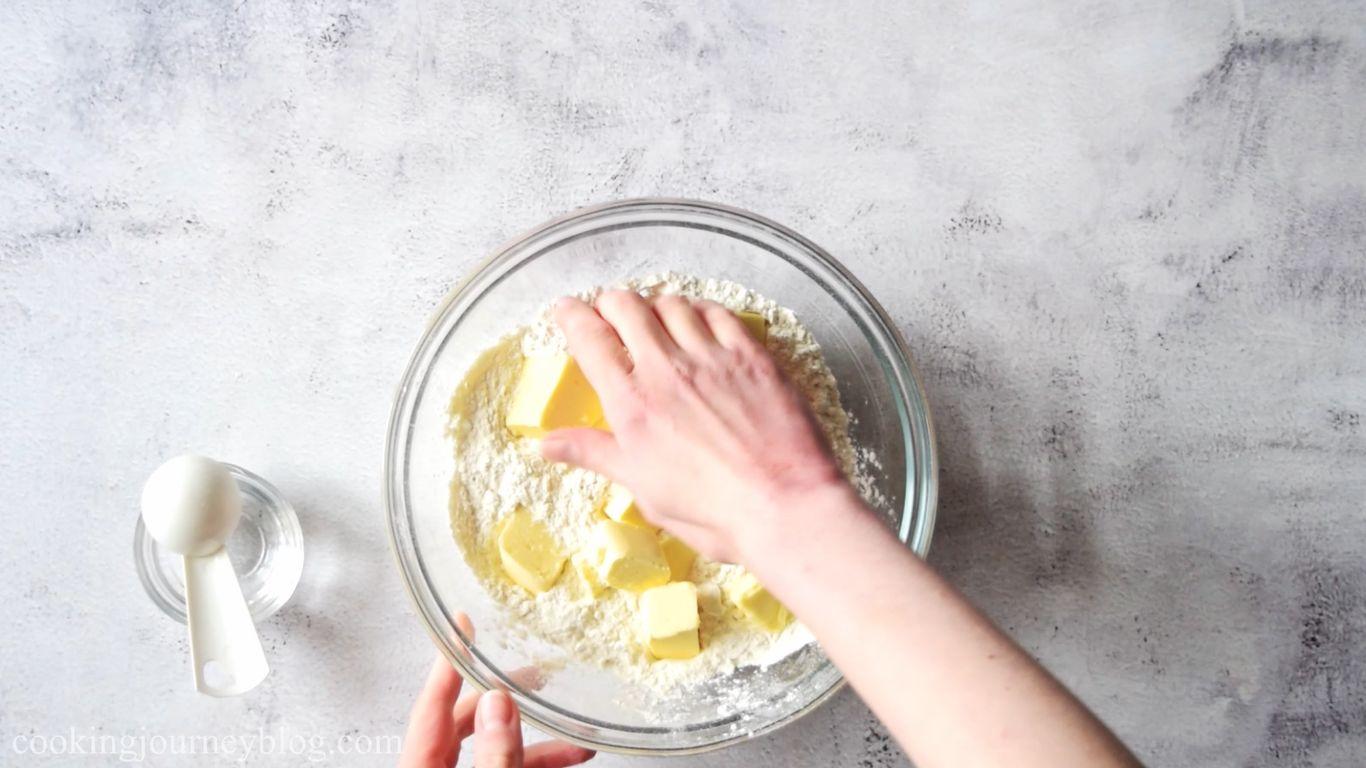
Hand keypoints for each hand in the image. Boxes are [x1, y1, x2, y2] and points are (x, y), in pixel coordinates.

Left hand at [398, 654, 593, 767]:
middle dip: (505, 699)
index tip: (462, 624)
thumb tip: (498, 704)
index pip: (431, 707)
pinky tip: (568, 756)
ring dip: (534, 740)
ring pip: (493, 751)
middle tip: (533, 675)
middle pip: (465, 724)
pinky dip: (534, 762)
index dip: (449, 662)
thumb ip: (495, 757)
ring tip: (572, 731)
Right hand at [540, 291, 853, 562]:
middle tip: (608, 312)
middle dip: (610, 303)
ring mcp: (712, 358)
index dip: (571, 317)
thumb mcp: (642, 488)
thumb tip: (547, 444)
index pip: (589, 339)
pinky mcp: (752, 357)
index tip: (565, 311)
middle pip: (627, 307)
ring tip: (654, 316)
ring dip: (655, 304)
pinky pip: (718, 314)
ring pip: (672, 303)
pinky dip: (700, 309)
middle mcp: (667, 370)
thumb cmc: (714, 511)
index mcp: (632, 404)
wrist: (784, 506)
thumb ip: (596, 453)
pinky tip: (700, 320)